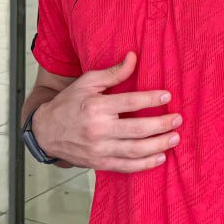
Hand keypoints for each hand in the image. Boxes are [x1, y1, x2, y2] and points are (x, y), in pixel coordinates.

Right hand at [31, 52, 180, 172]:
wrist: (46, 132)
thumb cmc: (68, 103)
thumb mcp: (87, 83)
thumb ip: (113, 73)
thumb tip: (133, 57)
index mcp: (95, 107)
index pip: (129, 103)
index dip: (151, 99)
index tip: (167, 95)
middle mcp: (98, 130)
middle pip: (137, 129)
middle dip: (161, 125)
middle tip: (178, 119)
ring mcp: (99, 149)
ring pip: (135, 151)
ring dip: (158, 145)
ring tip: (174, 138)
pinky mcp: (99, 163)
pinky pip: (127, 167)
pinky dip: (145, 164)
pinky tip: (160, 157)